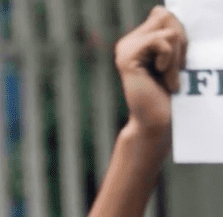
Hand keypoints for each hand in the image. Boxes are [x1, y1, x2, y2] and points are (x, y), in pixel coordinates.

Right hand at [115, 6, 187, 138]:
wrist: (156, 120)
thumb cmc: (168, 92)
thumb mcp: (174, 56)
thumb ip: (169, 32)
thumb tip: (161, 10)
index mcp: (136, 41)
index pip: (162, 14)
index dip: (178, 32)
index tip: (175, 60)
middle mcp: (126, 43)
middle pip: (164, 16)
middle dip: (179, 41)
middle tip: (172, 68)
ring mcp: (124, 50)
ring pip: (167, 29)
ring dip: (176, 54)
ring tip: (166, 75)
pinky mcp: (127, 59)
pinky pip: (161, 41)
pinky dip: (169, 58)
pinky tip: (159, 74)